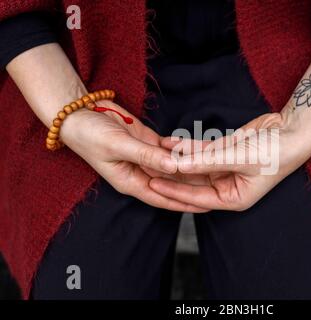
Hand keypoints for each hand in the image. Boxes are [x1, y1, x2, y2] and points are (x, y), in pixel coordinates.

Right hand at [60, 99, 207, 212]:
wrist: (80, 114)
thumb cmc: (91, 134)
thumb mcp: (118, 146)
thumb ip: (146, 155)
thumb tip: (174, 167)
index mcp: (131, 181)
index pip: (163, 197)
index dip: (185, 203)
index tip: (207, 206)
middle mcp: (140, 173)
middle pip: (172, 184)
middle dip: (194, 187)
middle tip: (219, 187)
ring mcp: (145, 158)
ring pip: (173, 166)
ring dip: (191, 168)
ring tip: (215, 168)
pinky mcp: (148, 143)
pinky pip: (170, 149)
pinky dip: (183, 149)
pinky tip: (199, 148)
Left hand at [150, 112, 310, 210]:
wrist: (292, 130)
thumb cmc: (274, 153)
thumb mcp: (239, 159)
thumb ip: (207, 161)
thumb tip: (178, 165)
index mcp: (233, 198)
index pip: (197, 198)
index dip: (174, 191)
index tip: (152, 184)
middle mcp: (227, 185)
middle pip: (193, 181)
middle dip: (171, 174)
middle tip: (147, 167)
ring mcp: (225, 167)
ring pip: (195, 164)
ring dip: (177, 158)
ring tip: (153, 151)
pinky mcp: (225, 151)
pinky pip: (202, 150)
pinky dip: (187, 146)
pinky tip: (170, 141)